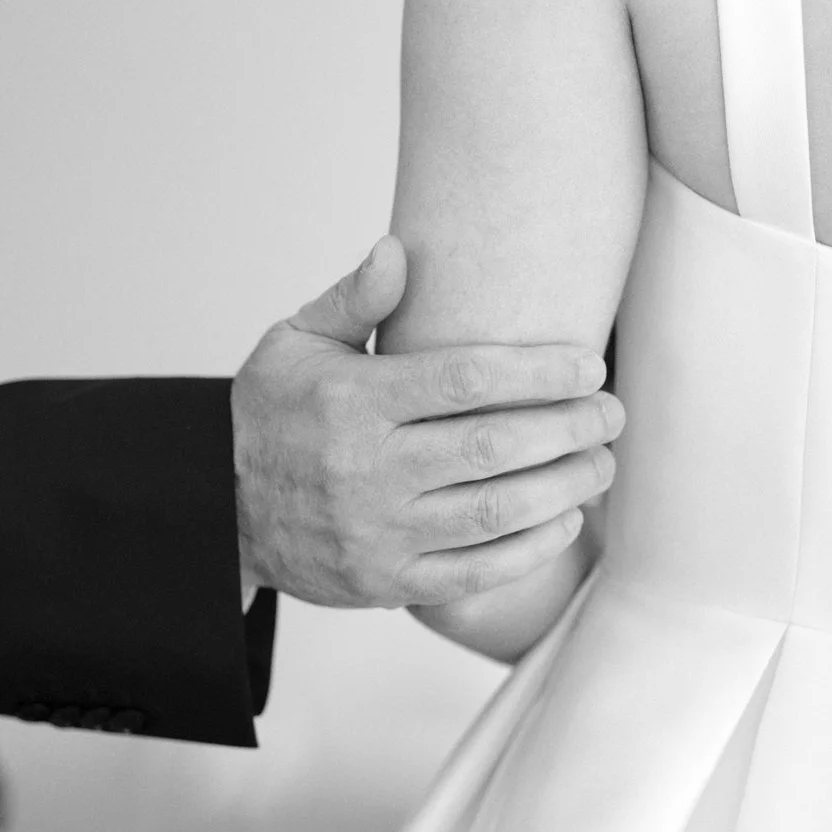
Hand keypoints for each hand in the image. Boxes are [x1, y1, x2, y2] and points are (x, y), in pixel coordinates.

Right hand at [232, 236, 622, 607]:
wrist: (218, 511)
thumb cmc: (271, 416)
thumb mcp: (292, 342)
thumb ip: (352, 298)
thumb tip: (398, 248)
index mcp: (352, 401)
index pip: (464, 379)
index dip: (539, 370)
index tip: (589, 365)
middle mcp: (367, 469)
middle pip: (493, 445)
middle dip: (570, 427)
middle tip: (613, 413)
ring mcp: (379, 533)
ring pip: (494, 511)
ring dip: (564, 486)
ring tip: (602, 463)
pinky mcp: (388, 583)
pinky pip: (476, 572)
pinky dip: (531, 549)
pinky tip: (565, 519)